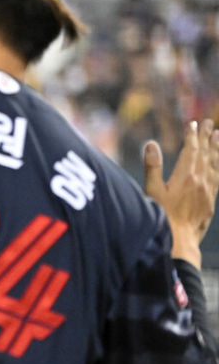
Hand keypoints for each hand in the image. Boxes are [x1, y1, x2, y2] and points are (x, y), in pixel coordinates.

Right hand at [143, 119, 218, 267]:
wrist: (179, 241)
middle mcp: (200, 180)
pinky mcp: (210, 201)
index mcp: (185, 175)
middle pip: (205, 154)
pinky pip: (218, 178)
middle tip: (209, 123)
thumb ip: (153, 166)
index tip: (193, 123)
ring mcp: (208, 191)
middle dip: (206, 137)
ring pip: (215, 164)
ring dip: (216, 149)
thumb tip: (152, 144)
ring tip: (218, 136)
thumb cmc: (161, 216)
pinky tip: (218, 164)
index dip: (192, 135)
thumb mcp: (152, 190)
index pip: (191, 150)